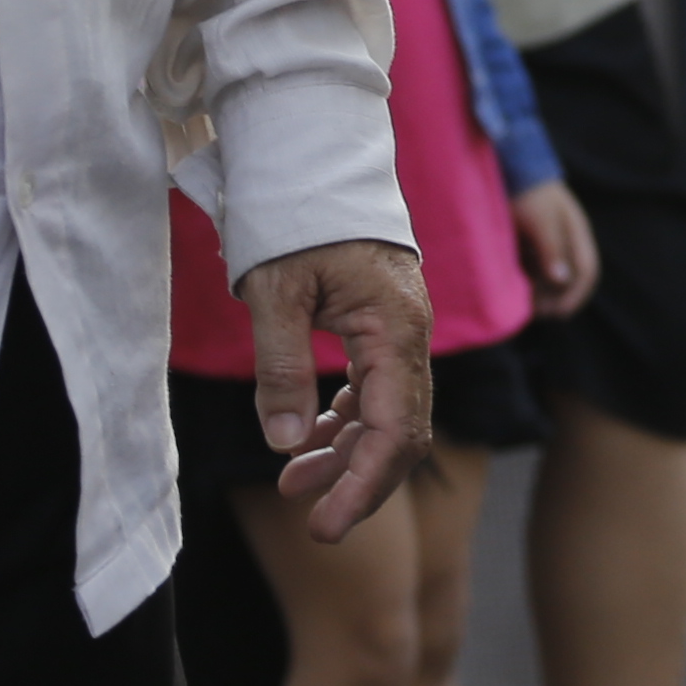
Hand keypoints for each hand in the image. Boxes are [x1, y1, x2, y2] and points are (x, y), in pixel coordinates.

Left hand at [238, 234, 433, 544]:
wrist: (314, 157)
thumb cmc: (295, 217)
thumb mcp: (274, 293)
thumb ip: (281, 371)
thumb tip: (287, 445)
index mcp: (395, 329)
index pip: (395, 432)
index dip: (363, 488)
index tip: (326, 527)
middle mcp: (411, 334)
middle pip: (402, 433)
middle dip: (358, 481)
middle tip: (311, 521)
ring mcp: (401, 330)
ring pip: (389, 413)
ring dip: (347, 454)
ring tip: (293, 483)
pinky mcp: (384, 324)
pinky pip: (377, 387)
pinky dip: (348, 420)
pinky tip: (314, 436)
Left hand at [513, 180, 599, 317]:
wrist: (508, 164)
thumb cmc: (528, 191)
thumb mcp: (541, 220)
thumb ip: (552, 248)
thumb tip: (562, 279)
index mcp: (576, 233)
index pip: (586, 271)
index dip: (576, 295)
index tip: (559, 314)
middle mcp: (566, 239)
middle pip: (569, 278)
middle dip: (556, 298)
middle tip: (537, 312)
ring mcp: (548, 240)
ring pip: (551, 275)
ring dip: (541, 292)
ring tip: (524, 304)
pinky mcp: (530, 241)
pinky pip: (534, 267)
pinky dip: (528, 281)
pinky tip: (515, 288)